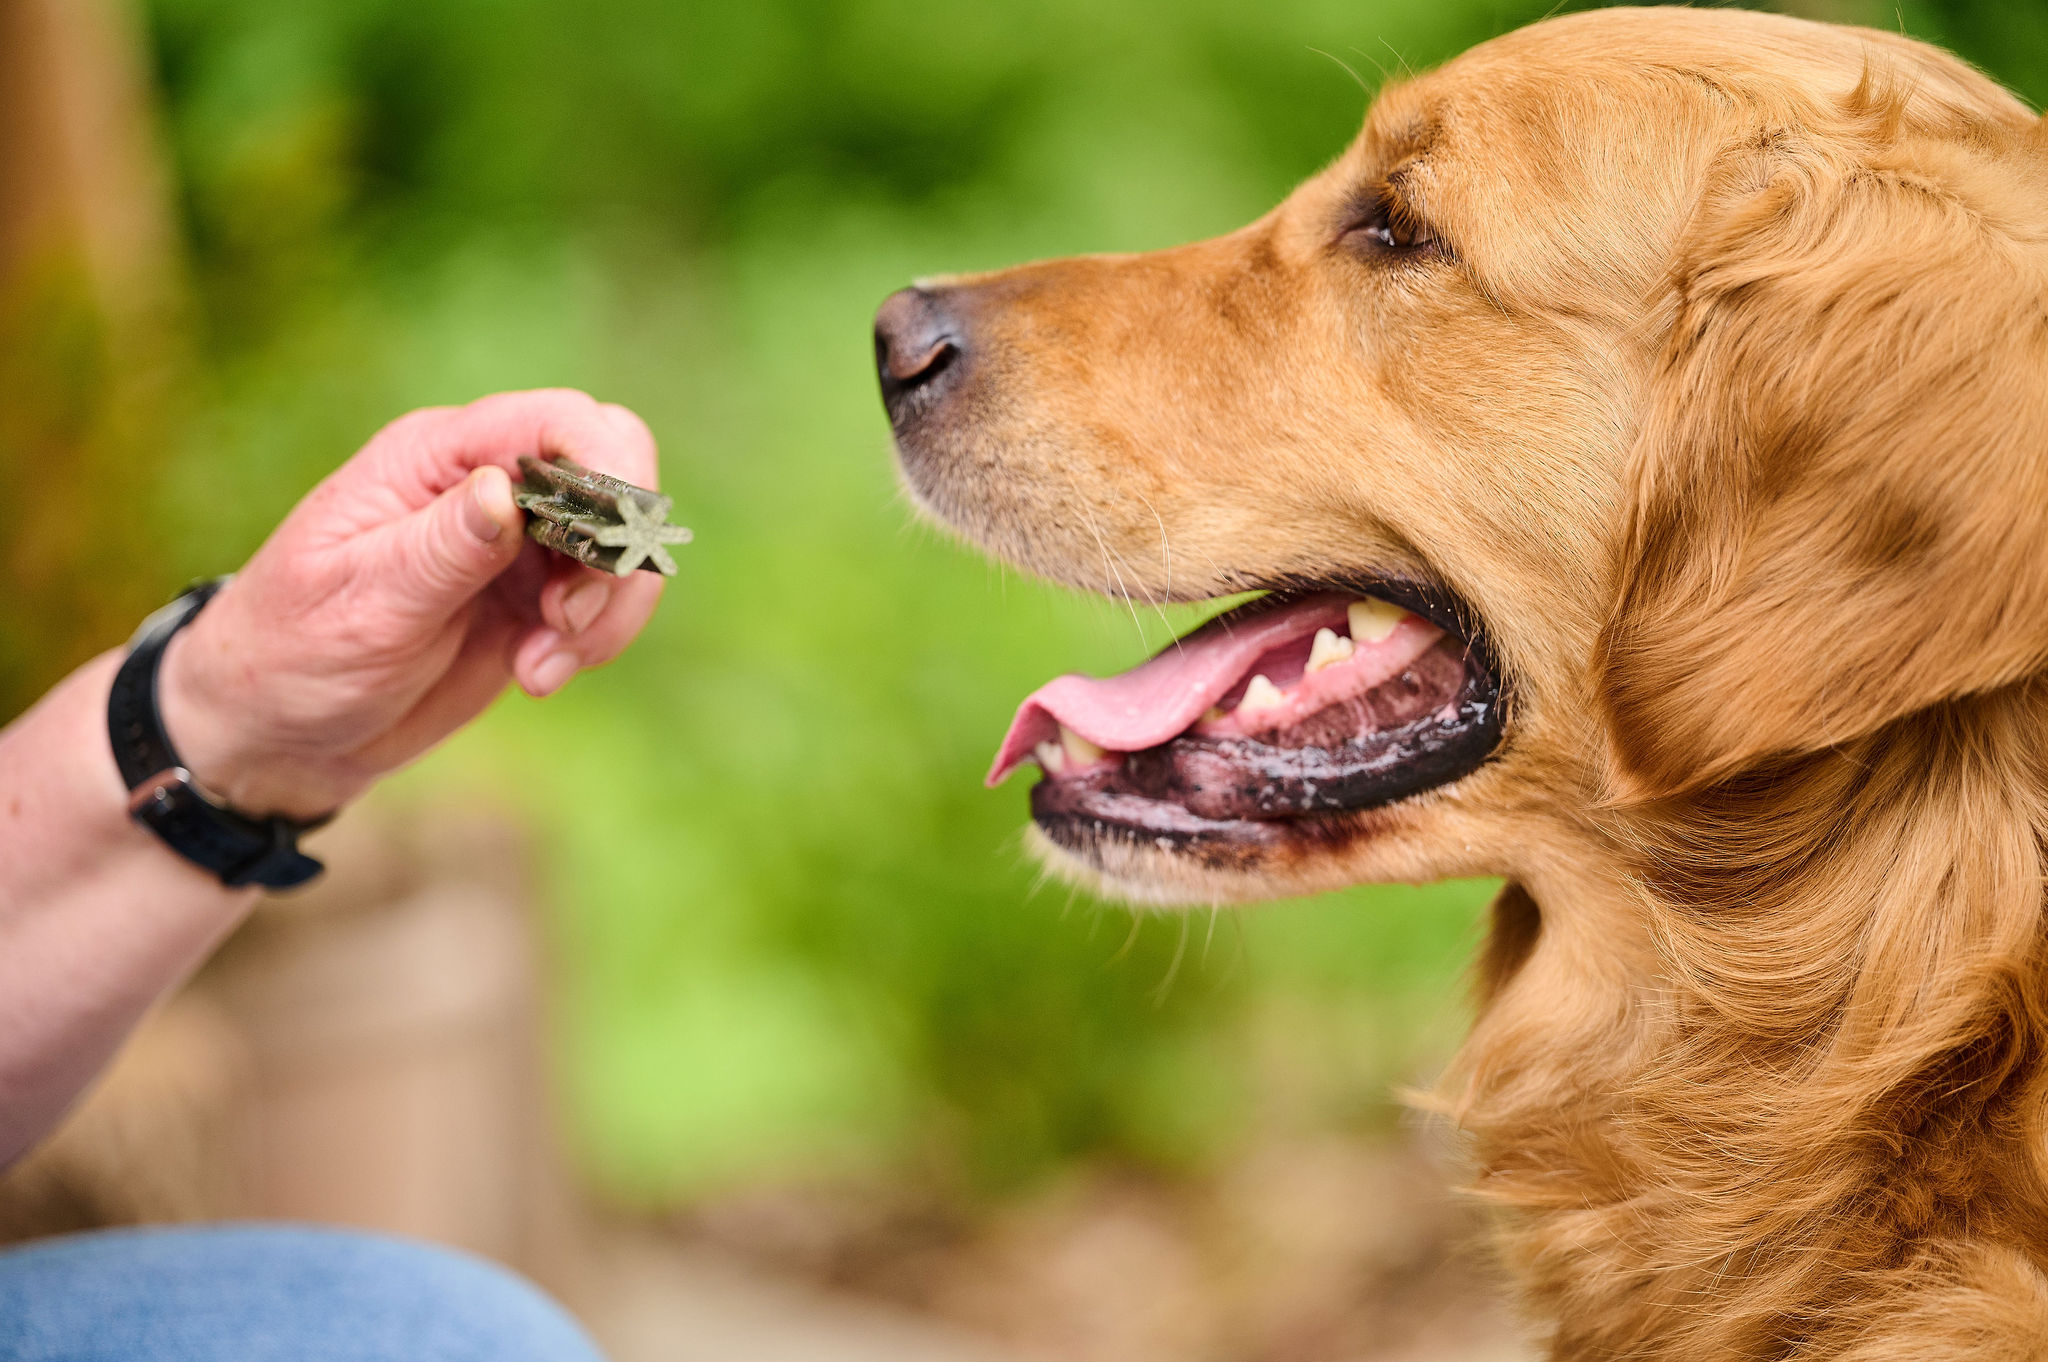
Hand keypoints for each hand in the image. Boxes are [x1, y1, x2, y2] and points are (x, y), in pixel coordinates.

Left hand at [155, 389, 666, 819]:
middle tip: (569, 620)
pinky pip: (604, 603)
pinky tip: (534, 676)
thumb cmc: (292, 653)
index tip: (611, 550)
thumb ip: (441, 549)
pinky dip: (591, 643)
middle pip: (612, 479)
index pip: (558, 423)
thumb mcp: (362, 604)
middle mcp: (487, 488)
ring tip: (540, 670)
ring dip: (605, 614)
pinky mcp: (533, 600)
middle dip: (616, 554)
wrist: (279, 730)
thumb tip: (506, 490)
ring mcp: (517, 545)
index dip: (609, 468)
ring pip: (620, 550)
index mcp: (435, 459)